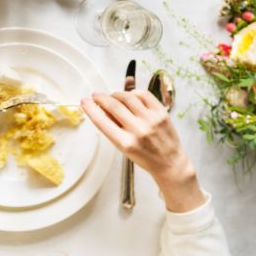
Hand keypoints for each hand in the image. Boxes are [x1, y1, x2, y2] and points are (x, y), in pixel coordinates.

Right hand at [81, 90, 205, 212]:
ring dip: (116, 94)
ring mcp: (151, 120)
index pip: (102, 121)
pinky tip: (130, 97)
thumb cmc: (145, 157)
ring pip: (128, 96)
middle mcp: (139, 130)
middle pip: (113, 105)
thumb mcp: (123, 148)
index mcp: (126, 143)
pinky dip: (133, 93)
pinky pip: (144, 94)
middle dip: (101, 98)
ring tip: (113, 97)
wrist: (170, 163)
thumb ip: (112, 129)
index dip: (90, 109)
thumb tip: (100, 109)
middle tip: (96, 96)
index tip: (84, 101)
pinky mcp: (161, 113)